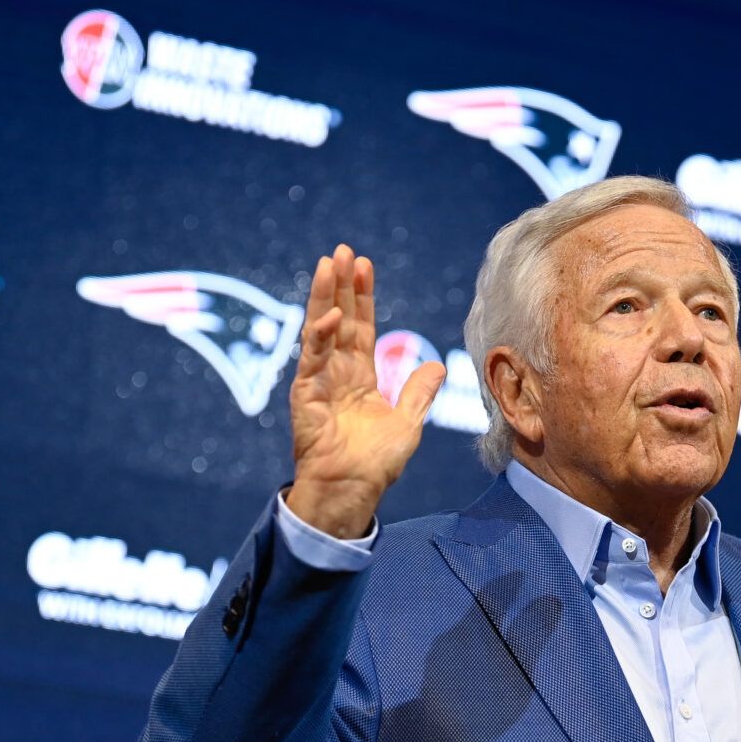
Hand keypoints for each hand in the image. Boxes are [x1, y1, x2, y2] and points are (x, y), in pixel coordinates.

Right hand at [284, 244, 445, 539]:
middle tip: (342, 251)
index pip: (360, 326)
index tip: (364, 265)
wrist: (352, 490)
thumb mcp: (408, 423)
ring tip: (328, 264)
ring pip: (320, 329)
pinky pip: (312, 359)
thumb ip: (419, 393)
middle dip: (340, 285)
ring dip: (323, 296)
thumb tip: (435, 365)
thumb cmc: (375, 464)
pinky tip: (331, 315)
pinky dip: (321, 336)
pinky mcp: (305, 395)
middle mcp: (337, 372)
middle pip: (338, 318)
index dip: (362, 296)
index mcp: (359, 376)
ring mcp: (318, 381)